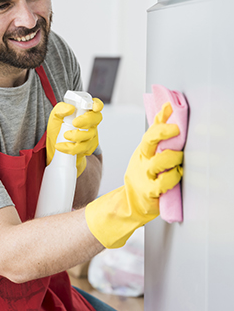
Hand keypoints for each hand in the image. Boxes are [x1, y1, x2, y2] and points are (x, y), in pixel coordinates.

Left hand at [46, 98, 102, 176]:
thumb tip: (70, 108)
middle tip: (74, 123)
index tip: (94, 107)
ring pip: (90, 135)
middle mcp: (91, 123)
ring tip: (64, 135)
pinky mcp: (89, 148)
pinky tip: (62, 146)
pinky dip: (71, 148)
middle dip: (86, 120)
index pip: (96, 105)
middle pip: (96, 118)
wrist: (55, 147)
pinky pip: (84, 149)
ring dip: (76, 136)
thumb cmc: (57, 129)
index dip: (97, 104)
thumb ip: (60, 109)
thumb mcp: (55, 117)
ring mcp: (92, 136)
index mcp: (84, 112)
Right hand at [85, 102, 183, 247]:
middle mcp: (142, 161)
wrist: (130, 202)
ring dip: (173, 159)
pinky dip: (173, 178)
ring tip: (180, 160)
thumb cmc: (143, 176)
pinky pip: (163, 182)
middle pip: (149, 142)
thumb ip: (157, 134)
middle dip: (163, 132)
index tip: (169, 108)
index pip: (150, 131)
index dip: (160, 119)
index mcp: (143, 151)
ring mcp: (144, 176)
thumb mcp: (147, 154)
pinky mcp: (150, 191)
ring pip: (158, 162)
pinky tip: (177, 175)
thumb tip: (166, 109)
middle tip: (177, 130)